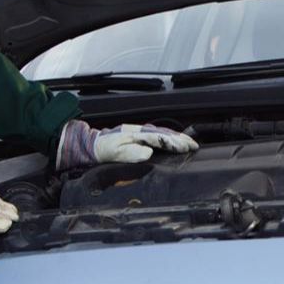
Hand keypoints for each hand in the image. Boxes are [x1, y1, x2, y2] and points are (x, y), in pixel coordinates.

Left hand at [56, 119, 198, 168]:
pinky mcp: (137, 136)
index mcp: (136, 134)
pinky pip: (157, 135)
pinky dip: (168, 137)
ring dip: (176, 137)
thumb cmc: (102, 149)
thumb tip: (149, 153)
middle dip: (180, 138)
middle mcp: (139, 130)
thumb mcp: (115, 153)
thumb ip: (131, 152)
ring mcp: (138, 132)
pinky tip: (172, 142)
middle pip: (164, 133)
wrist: (90, 144)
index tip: (187, 147)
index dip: (175, 142)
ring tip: (188, 142)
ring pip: (162, 132)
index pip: (160, 137)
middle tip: (194, 144)